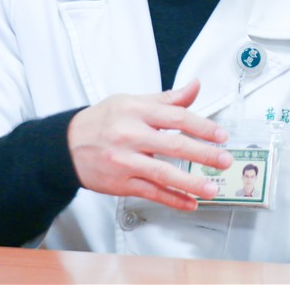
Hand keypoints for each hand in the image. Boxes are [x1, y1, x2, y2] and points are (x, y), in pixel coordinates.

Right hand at [67, 79, 231, 210]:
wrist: (65, 146)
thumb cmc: (102, 121)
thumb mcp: (132, 101)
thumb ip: (167, 99)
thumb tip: (194, 86)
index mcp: (136, 111)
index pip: (176, 117)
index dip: (202, 126)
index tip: (221, 135)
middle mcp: (130, 135)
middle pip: (174, 145)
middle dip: (203, 154)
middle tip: (224, 160)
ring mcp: (125, 161)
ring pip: (163, 173)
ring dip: (191, 183)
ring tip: (212, 188)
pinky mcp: (120, 183)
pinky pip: (151, 192)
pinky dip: (173, 199)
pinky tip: (190, 202)